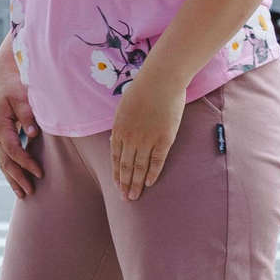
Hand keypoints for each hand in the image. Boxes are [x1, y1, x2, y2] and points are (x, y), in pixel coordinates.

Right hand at [0, 76, 42, 198]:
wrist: (2, 81)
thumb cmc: (15, 88)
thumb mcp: (22, 97)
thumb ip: (27, 115)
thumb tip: (33, 133)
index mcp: (1, 126)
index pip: (13, 150)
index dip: (26, 163)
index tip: (40, 172)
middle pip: (6, 162)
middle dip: (18, 177)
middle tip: (32, 191)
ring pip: (3, 164)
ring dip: (13, 179)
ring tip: (24, 194)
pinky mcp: (2, 140)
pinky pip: (5, 160)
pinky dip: (11, 173)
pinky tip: (18, 183)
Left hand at [108, 67, 184, 200]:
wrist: (161, 80)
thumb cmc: (142, 90)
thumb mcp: (123, 108)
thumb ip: (120, 126)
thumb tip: (115, 142)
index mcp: (119, 129)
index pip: (115, 158)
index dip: (116, 175)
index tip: (117, 187)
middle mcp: (131, 137)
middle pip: (126, 167)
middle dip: (125, 184)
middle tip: (125, 198)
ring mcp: (147, 139)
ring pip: (140, 167)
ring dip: (136, 184)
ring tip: (135, 196)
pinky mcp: (164, 139)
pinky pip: (157, 161)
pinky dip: (153, 174)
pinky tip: (149, 183)